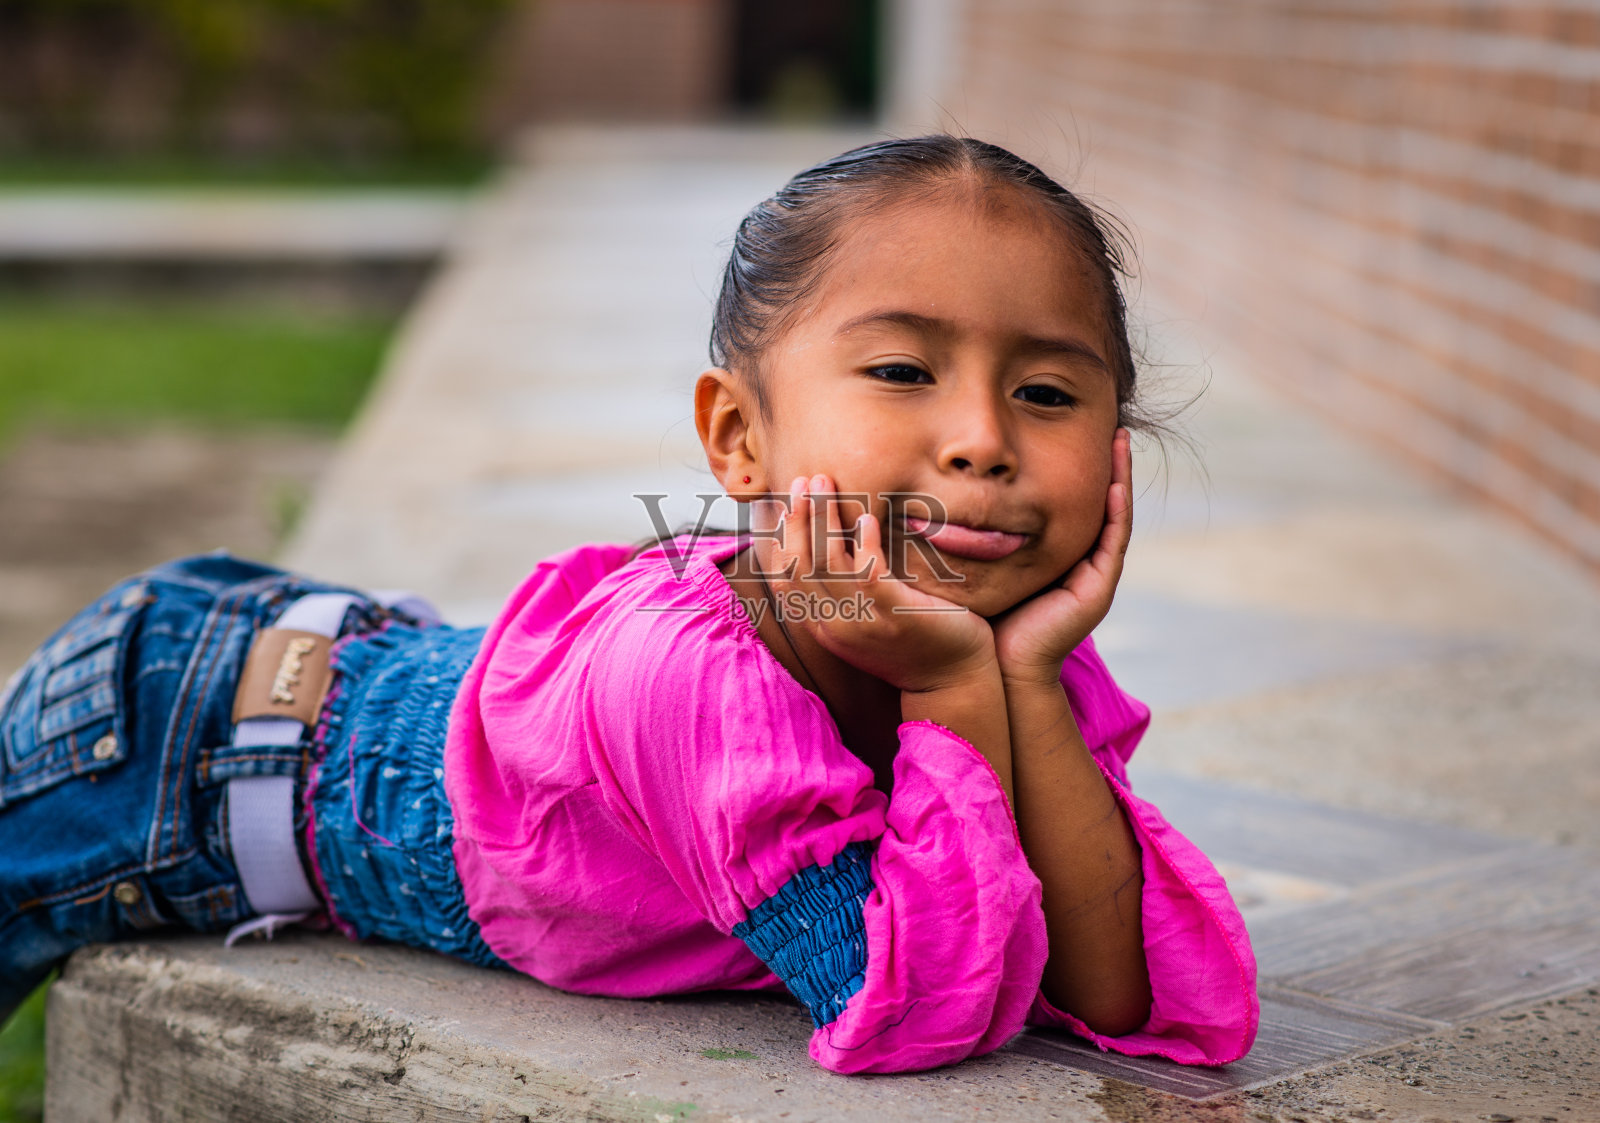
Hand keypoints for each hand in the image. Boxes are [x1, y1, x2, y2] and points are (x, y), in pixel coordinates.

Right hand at [766, 474, 996, 693]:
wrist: (951, 682)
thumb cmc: (913, 642)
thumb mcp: (866, 620)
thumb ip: (844, 591)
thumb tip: (832, 547)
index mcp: (823, 628)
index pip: (784, 579)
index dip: (780, 539)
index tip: (783, 504)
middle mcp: (835, 626)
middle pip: (799, 565)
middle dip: (797, 518)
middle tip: (802, 481)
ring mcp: (862, 621)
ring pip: (828, 561)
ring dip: (823, 517)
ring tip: (826, 483)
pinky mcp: (893, 613)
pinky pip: (869, 570)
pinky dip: (865, 540)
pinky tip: (869, 516)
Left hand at [993, 429, 1131, 688]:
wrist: (997, 666)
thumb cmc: (981, 617)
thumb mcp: (978, 562)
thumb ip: (974, 533)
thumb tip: (948, 494)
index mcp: (1054, 555)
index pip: (1070, 501)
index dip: (1075, 467)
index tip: (1074, 430)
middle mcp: (1079, 562)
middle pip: (1098, 503)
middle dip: (1106, 464)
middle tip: (1110, 425)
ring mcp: (1093, 575)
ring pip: (1113, 515)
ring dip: (1120, 477)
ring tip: (1120, 439)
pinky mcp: (1098, 588)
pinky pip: (1113, 540)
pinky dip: (1117, 509)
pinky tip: (1115, 481)